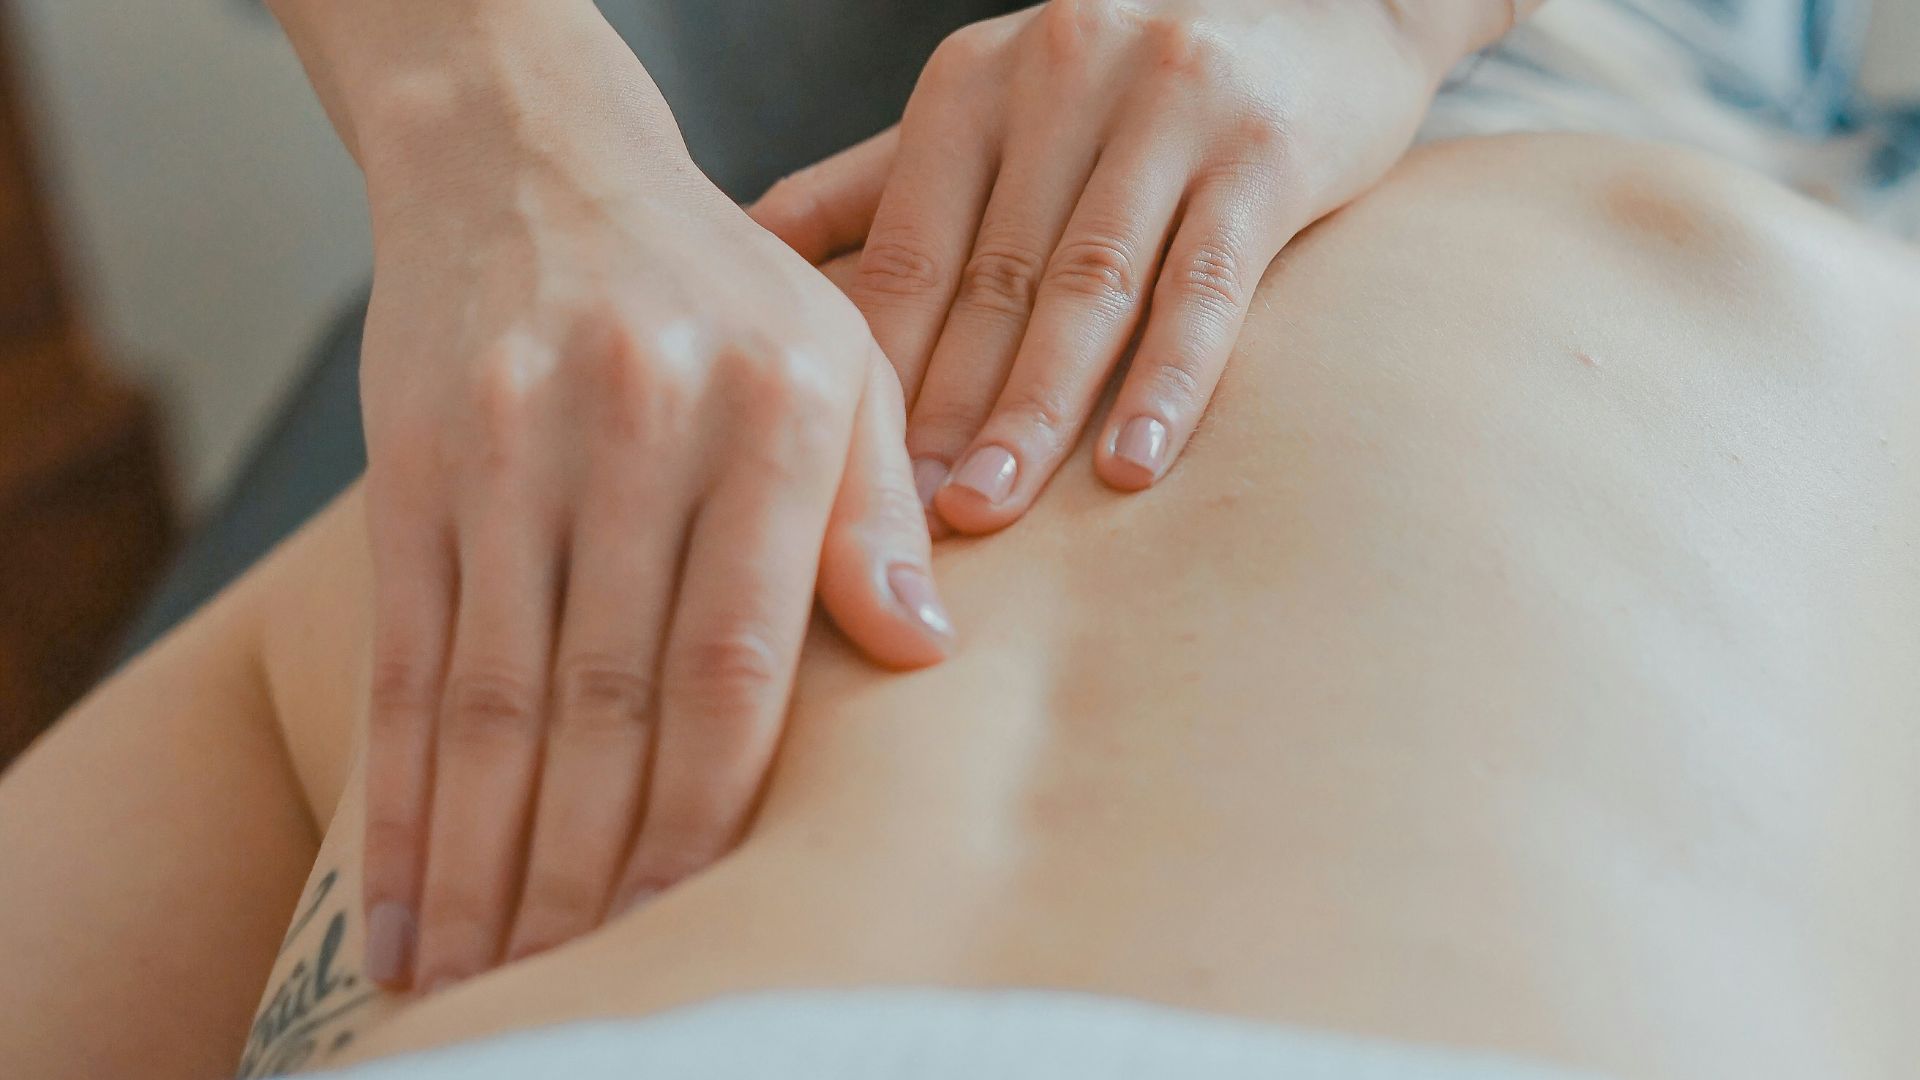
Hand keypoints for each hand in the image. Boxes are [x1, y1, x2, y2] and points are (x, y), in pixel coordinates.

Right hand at [353, 51, 952, 993]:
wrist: (533, 159)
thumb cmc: (721, 287)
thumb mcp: (839, 361)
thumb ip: (877, 510)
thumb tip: (925, 656)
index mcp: (774, 413)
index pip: (738, 659)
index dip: (711, 810)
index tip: (698, 924)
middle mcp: (638, 429)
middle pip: (608, 700)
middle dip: (591, 870)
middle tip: (582, 990)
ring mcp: (511, 447)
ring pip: (495, 698)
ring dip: (487, 861)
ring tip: (482, 982)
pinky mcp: (414, 465)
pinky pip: (407, 658)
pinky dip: (400, 795)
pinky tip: (402, 898)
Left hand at [751, 0, 1443, 532]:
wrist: (1326, 0)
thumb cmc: (1133, 79)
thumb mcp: (997, 105)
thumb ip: (881, 180)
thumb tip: (749, 250)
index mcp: (975, 84)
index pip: (906, 247)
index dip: (872, 368)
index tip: (835, 477)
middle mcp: (1061, 80)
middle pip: (990, 278)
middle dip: (941, 410)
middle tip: (901, 523)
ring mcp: (1168, 109)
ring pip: (1089, 286)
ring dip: (1035, 409)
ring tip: (989, 509)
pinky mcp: (1266, 150)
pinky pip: (1208, 282)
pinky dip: (1169, 380)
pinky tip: (1133, 466)